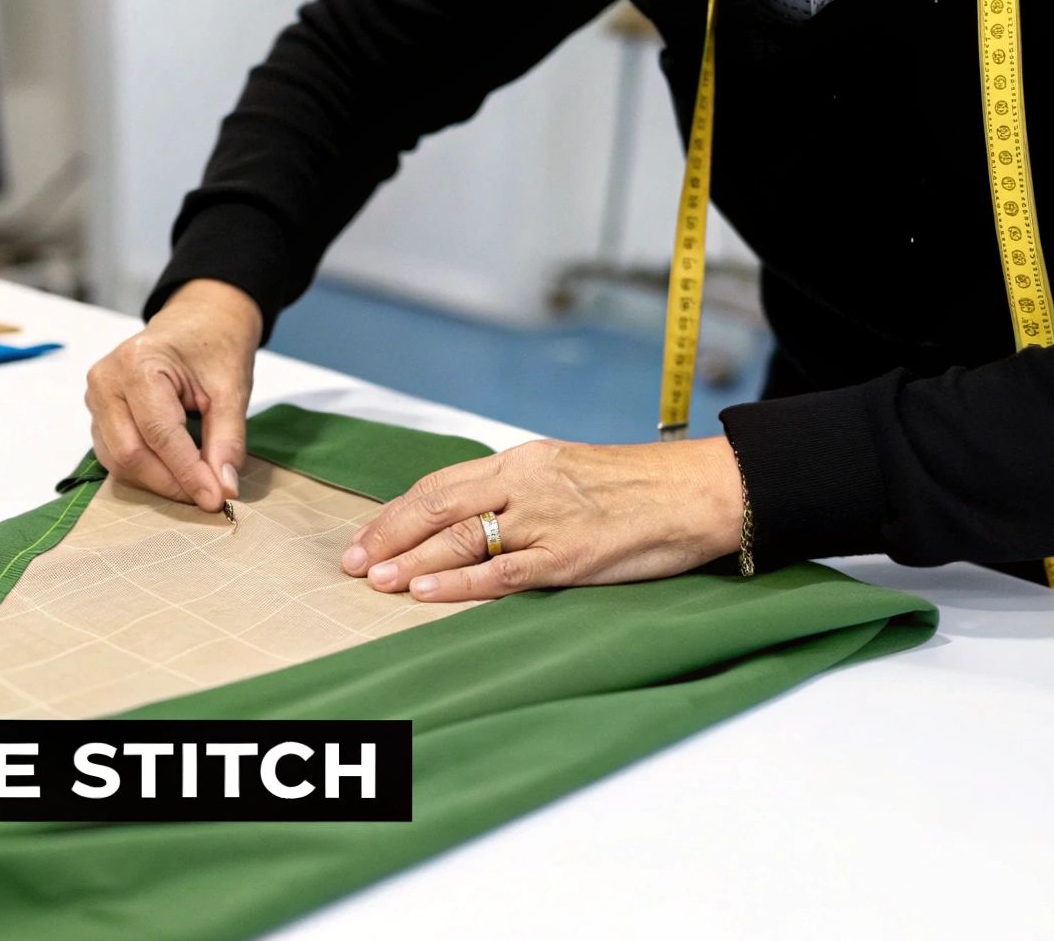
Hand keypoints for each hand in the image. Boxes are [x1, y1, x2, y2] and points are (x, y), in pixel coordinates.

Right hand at [85, 279, 261, 511]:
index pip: (160, 434)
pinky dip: (146, 472)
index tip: (216, 500)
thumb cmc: (213, 346)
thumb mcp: (231, 389)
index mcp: (137, 363)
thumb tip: (224, 487)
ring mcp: (95, 398)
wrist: (197, 322)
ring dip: (158, 483)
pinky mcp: (98, 414)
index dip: (188, 473)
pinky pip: (115, 456)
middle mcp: (106, 380)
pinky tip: (176, 474)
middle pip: (130, 453)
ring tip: (196, 486)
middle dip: (171, 483)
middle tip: (209, 497)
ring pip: (118, 461)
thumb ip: (227, 439)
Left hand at [340, 437, 745, 600]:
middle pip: (438, 507)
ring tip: (375, 580)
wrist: (702, 491)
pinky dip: (460, 583)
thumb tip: (476, 519)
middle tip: (351, 561)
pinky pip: (504, 570)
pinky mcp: (571, 555)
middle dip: (389, 535)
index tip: (366, 534)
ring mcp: (547, 519)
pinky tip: (426, 592)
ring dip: (412, 560)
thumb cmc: (641, 487)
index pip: (442, 484)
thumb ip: (522, 493)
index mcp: (523, 461)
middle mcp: (527, 484)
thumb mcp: (569, 473)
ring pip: (462, 538)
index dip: (398, 512)